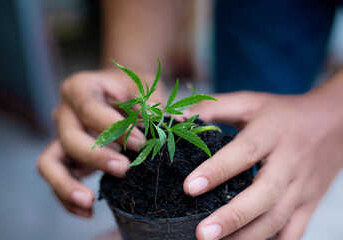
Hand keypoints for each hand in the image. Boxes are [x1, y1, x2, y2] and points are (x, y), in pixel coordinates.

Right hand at [37, 70, 164, 217]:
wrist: (118, 92)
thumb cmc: (131, 89)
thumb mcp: (142, 87)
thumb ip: (151, 104)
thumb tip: (173, 124)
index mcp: (80, 88)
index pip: (89, 109)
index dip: (114, 128)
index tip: (140, 142)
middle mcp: (64, 112)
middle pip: (69, 138)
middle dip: (97, 157)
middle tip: (125, 170)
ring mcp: (60, 136)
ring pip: (50, 163)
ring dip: (67, 185)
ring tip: (89, 202)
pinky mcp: (65, 157)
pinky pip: (57, 178)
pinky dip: (67, 197)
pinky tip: (87, 212)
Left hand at [183, 90, 342, 238]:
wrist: (332, 123)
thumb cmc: (282, 113)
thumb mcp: (249, 102)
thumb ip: (214, 108)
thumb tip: (177, 119)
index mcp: (271, 133)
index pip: (245, 152)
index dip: (217, 170)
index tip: (189, 188)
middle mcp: (289, 162)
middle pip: (265, 194)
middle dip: (233, 217)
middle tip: (202, 234)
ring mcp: (302, 186)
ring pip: (278, 219)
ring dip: (248, 237)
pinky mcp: (310, 203)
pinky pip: (294, 231)